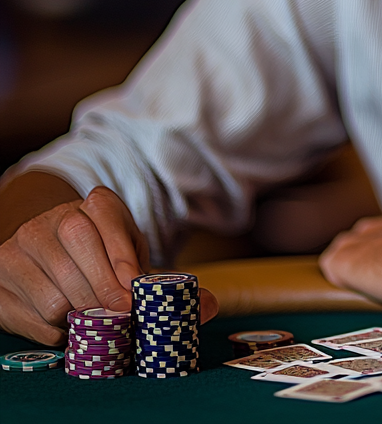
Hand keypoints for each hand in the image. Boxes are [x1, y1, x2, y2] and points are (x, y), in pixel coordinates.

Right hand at [0, 185, 217, 344]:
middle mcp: (53, 219)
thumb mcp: (136, 260)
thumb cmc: (104, 257)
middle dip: (101, 294)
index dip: (120, 258)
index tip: (133, 289)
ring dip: (78, 316)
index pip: (104, 221)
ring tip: (92, 315)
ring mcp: (22, 246)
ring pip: (53, 295)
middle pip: (75, 258)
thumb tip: (207, 306)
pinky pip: (30, 317)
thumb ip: (167, 283)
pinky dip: (53, 330)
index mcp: (95, 204)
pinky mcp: (0, 277)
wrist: (51, 250)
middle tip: (120, 315)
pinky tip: (66, 322)